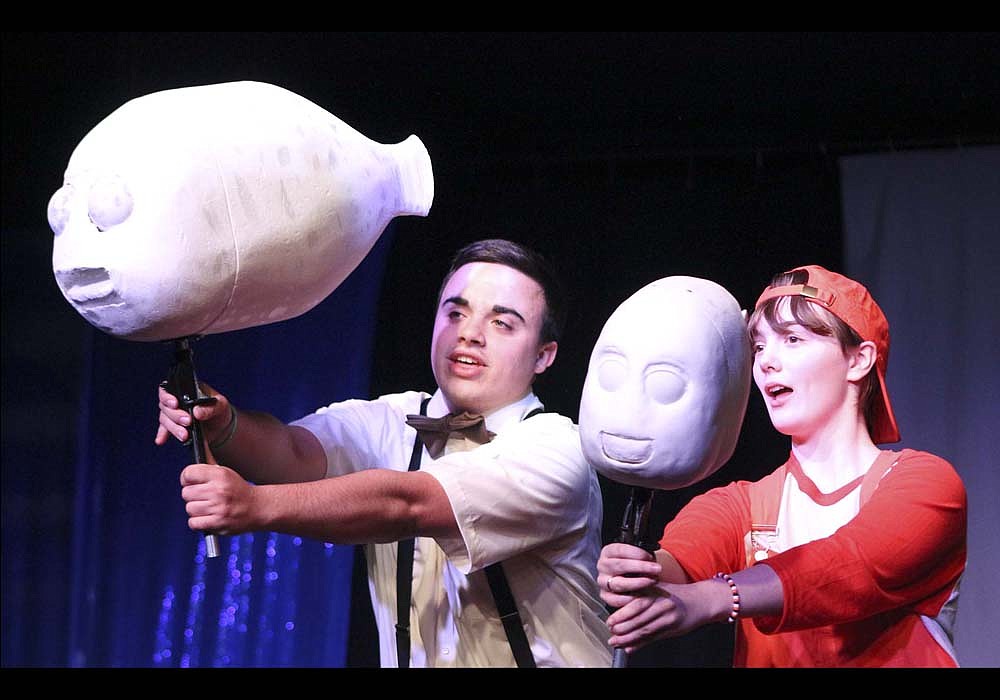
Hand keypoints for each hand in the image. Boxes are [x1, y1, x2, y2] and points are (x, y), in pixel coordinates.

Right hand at [155, 381, 230, 445]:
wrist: (220, 426)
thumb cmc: (220, 410)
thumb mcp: (221, 406)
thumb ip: (210, 408)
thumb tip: (197, 412)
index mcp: (187, 389)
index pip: (170, 388)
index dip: (168, 396)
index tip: (175, 404)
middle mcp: (177, 399)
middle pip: (166, 406)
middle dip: (175, 415)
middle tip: (188, 421)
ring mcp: (174, 413)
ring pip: (165, 419)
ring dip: (173, 428)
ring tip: (185, 435)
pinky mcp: (174, 425)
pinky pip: (164, 430)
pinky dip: (162, 435)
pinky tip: (161, 440)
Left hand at [180, 463, 258, 534]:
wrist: (257, 508)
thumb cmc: (239, 491)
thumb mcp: (226, 474)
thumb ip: (206, 471)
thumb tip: (187, 472)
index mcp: (220, 475)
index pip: (188, 473)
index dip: (186, 478)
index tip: (190, 482)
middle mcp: (218, 490)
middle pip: (186, 492)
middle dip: (192, 495)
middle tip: (203, 496)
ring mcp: (217, 508)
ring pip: (189, 508)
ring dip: (196, 509)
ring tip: (208, 507)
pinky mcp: (217, 523)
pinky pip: (193, 523)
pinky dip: (197, 522)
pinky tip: (207, 517)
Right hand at [597, 542, 661, 608]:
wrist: (628, 578)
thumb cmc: (633, 565)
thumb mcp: (634, 555)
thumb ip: (641, 554)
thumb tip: (652, 558)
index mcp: (608, 552)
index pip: (620, 550)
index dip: (637, 553)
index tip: (651, 557)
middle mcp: (603, 566)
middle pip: (621, 565)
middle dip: (641, 567)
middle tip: (657, 569)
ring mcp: (603, 582)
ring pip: (620, 584)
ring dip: (639, 583)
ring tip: (653, 581)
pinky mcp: (605, 596)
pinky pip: (617, 600)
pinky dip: (632, 599)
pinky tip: (643, 595)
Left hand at [606, 578, 721, 652]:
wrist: (700, 600)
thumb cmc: (675, 594)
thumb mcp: (656, 588)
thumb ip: (639, 597)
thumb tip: (619, 609)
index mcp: (655, 591)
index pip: (636, 604)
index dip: (622, 614)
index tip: (610, 622)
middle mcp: (662, 603)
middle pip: (639, 618)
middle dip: (623, 628)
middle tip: (611, 634)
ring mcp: (669, 616)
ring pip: (645, 629)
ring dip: (629, 638)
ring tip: (616, 642)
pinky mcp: (674, 628)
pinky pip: (654, 637)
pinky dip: (640, 643)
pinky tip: (630, 648)